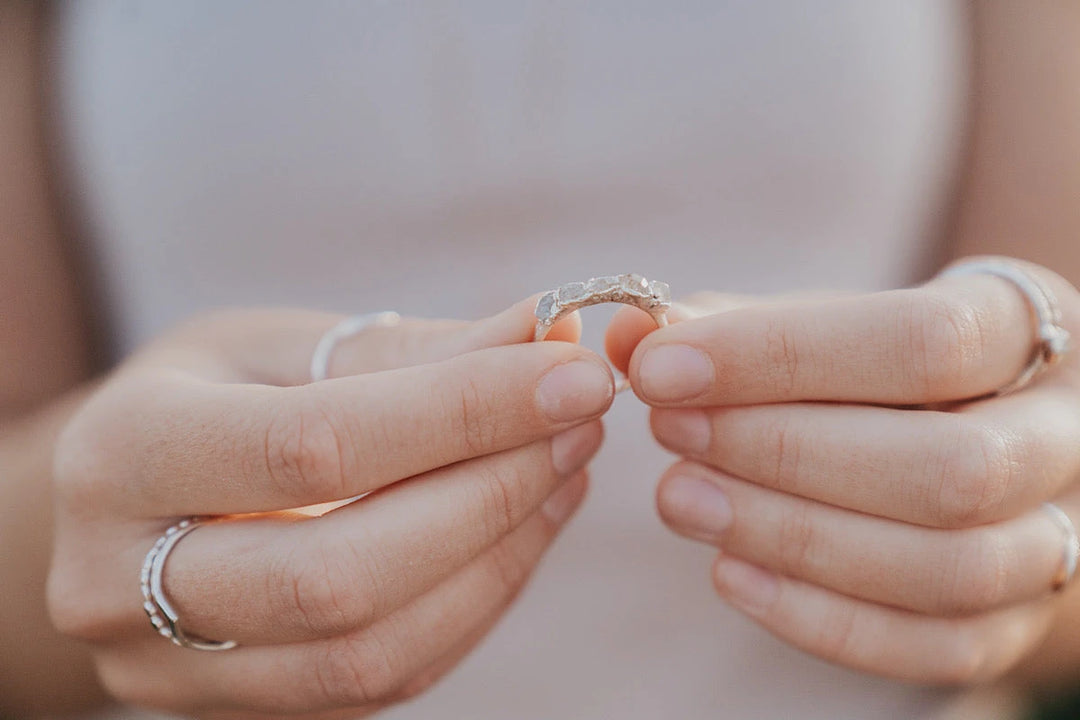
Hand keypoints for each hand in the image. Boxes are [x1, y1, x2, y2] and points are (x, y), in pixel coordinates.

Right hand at [48, 298, 613, 717]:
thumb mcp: (281, 345)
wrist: (125, 502)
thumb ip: (409, 351)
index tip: (573, 372)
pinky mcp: (239, 710)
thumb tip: (547, 330)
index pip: (314, 446)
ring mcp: (172, 667)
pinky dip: (476, 603)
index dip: (463, 411)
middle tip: (579, 423)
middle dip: (491, 495)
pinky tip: (522, 528)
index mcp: (123, 452)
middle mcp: (120, 579)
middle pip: (342, 576)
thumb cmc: (209, 399)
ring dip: (501, 557)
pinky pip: (385, 681)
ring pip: (372, 652)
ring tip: (565, 468)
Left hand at [606, 259, 1079, 683]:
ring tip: (678, 498)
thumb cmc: (869, 371)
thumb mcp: (812, 325)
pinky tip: (728, 573)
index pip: (924, 341)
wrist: (954, 436)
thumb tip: (630, 334)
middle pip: (946, 467)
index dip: (779, 355)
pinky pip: (935, 647)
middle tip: (669, 430)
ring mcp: (1050, 539)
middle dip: (784, 453)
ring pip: (947, 564)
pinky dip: (823, 620)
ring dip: (792, 536)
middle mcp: (1057, 436)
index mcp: (1024, 327)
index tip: (660, 366)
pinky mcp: (1010, 623)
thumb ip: (728, 327)